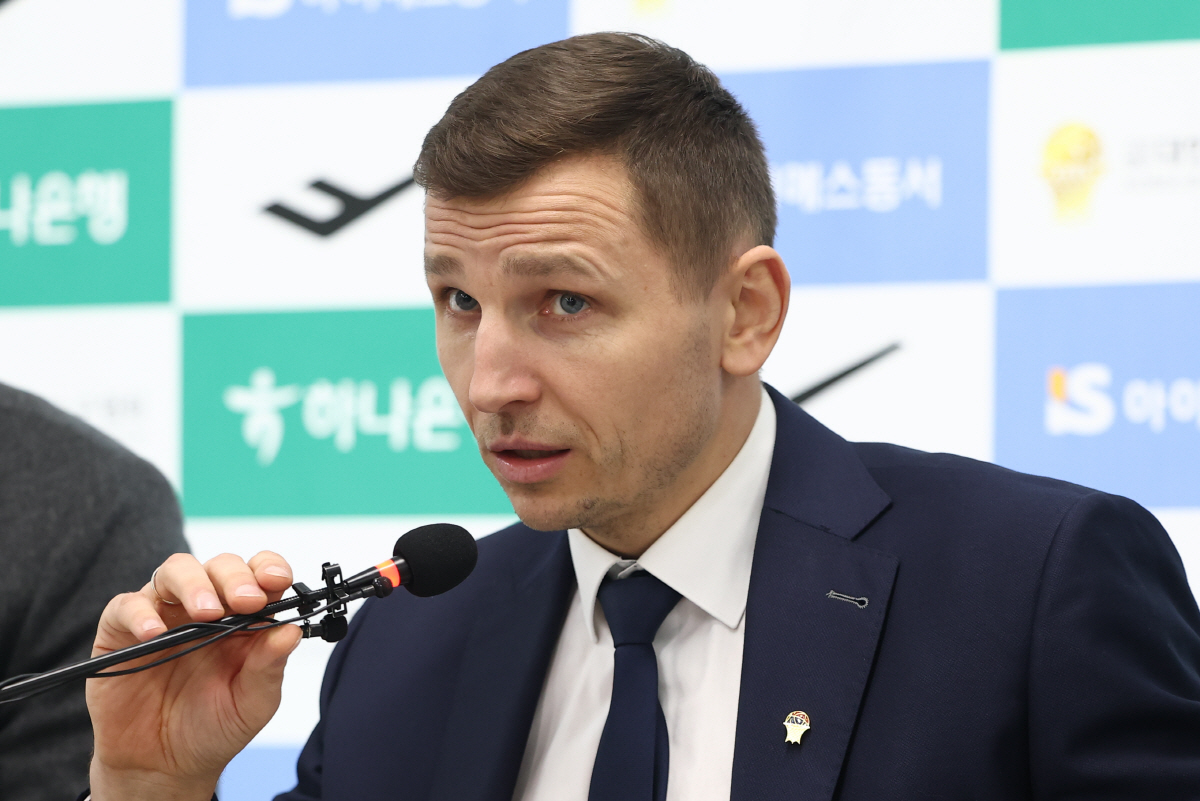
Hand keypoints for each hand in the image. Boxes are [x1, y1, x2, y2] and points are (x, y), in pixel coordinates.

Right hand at [86, 552, 302, 800]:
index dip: (268, 569)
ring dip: (193, 584)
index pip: (259, 574)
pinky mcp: (121, 632)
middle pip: (219, 566)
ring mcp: (164, 616)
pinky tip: (154, 632)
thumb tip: (292, 630)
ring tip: (206, 612)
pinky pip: (126, 606)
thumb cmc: (213, 727)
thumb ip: (270, 666)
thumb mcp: (253, 703)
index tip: (277, 580)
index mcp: (243, 618)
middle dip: (235, 577)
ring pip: (175, 571)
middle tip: (245, 601)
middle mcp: (205, 608)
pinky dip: (140, 612)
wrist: (164, 767)